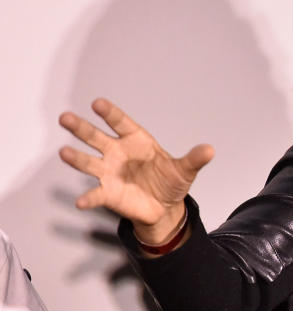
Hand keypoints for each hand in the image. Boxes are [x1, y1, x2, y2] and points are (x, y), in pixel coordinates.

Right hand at [58, 98, 213, 243]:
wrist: (164, 207)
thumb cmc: (170, 181)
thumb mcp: (185, 170)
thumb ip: (194, 159)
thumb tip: (210, 150)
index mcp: (136, 141)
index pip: (121, 123)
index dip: (110, 113)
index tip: (98, 103)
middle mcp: (118, 153)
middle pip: (95, 137)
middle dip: (81, 128)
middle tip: (65, 118)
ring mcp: (110, 172)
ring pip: (88, 162)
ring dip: (76, 158)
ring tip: (64, 152)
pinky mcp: (108, 193)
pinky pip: (96, 195)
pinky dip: (89, 198)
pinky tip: (81, 201)